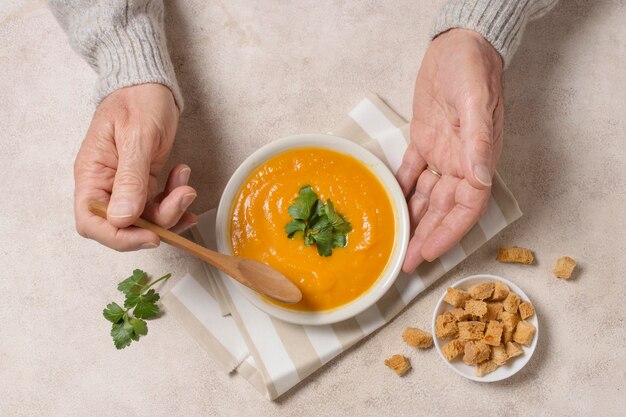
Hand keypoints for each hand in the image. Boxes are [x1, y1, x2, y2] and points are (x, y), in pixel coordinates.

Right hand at [74, 83, 197, 250]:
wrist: (150, 83)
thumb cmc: (137, 100)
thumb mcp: (137, 138)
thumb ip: (130, 179)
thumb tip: (122, 218)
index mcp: (92, 175)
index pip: (92, 223)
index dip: (118, 238)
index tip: (150, 236)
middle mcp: (106, 185)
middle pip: (124, 225)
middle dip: (156, 222)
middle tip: (180, 202)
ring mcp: (126, 185)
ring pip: (147, 217)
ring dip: (171, 209)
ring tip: (186, 185)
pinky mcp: (145, 181)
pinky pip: (159, 204)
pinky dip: (175, 200)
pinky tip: (185, 183)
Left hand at [397, 29, 503, 271]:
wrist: (458, 45)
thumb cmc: (473, 70)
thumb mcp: (476, 103)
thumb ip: (479, 142)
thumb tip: (481, 178)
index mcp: (477, 161)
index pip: (466, 210)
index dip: (448, 234)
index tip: (428, 253)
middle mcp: (461, 164)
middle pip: (443, 211)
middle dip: (426, 237)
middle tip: (407, 262)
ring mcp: (442, 154)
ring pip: (426, 197)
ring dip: (414, 220)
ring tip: (397, 243)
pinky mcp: (424, 141)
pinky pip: (411, 173)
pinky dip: (402, 190)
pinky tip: (392, 205)